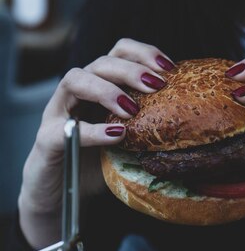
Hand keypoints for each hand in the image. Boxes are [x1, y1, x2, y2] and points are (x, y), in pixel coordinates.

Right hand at [18, 39, 173, 248]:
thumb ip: (150, 129)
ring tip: (131, 110)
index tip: (170, 68)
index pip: (119, 53)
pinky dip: (92, 130)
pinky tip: (115, 136)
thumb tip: (193, 127)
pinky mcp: (46, 140)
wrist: (61, 197)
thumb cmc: (99, 166)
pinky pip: (64, 128)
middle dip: (130, 70)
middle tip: (156, 86)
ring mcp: (58, 113)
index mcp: (100, 87)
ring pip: (74, 79)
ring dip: (106, 89)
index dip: (143, 53)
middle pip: (100, 62)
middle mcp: (77, 94)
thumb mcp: (130, 143)